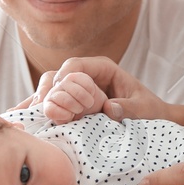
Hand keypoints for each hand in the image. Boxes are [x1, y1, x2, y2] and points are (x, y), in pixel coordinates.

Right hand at [47, 56, 172, 121]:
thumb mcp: (143, 108)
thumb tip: (108, 107)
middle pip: (57, 75)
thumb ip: (128, 107)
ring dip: (42, 101)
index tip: (57, 95)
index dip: (63, 78)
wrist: (152, 118)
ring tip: (35, 117)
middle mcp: (87, 77)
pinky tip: (31, 119)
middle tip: (41, 108)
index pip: (75, 65)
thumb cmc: (149, 109)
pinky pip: (53, 104)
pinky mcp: (74, 105)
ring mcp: (78, 91)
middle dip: (47, 90)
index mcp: (103, 68)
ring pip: (50, 89)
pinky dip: (42, 110)